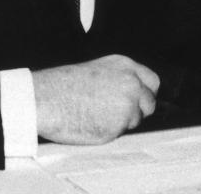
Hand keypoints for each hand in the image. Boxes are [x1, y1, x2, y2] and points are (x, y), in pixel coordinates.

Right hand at [32, 54, 159, 143]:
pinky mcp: (118, 126)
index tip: (139, 100)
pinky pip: (121, 133)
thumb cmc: (65, 84)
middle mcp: (131, 84)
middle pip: (150, 103)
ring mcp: (127, 105)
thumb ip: (120, 78)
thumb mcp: (99, 70)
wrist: (48, 98)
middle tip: (117, 112)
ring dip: (122, 122)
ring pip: (135, 120)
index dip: (146, 93)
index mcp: (126, 66)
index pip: (153, 82)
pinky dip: (110, 131)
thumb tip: (134, 93)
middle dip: (138, 110)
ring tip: (96, 114)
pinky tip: (92, 122)